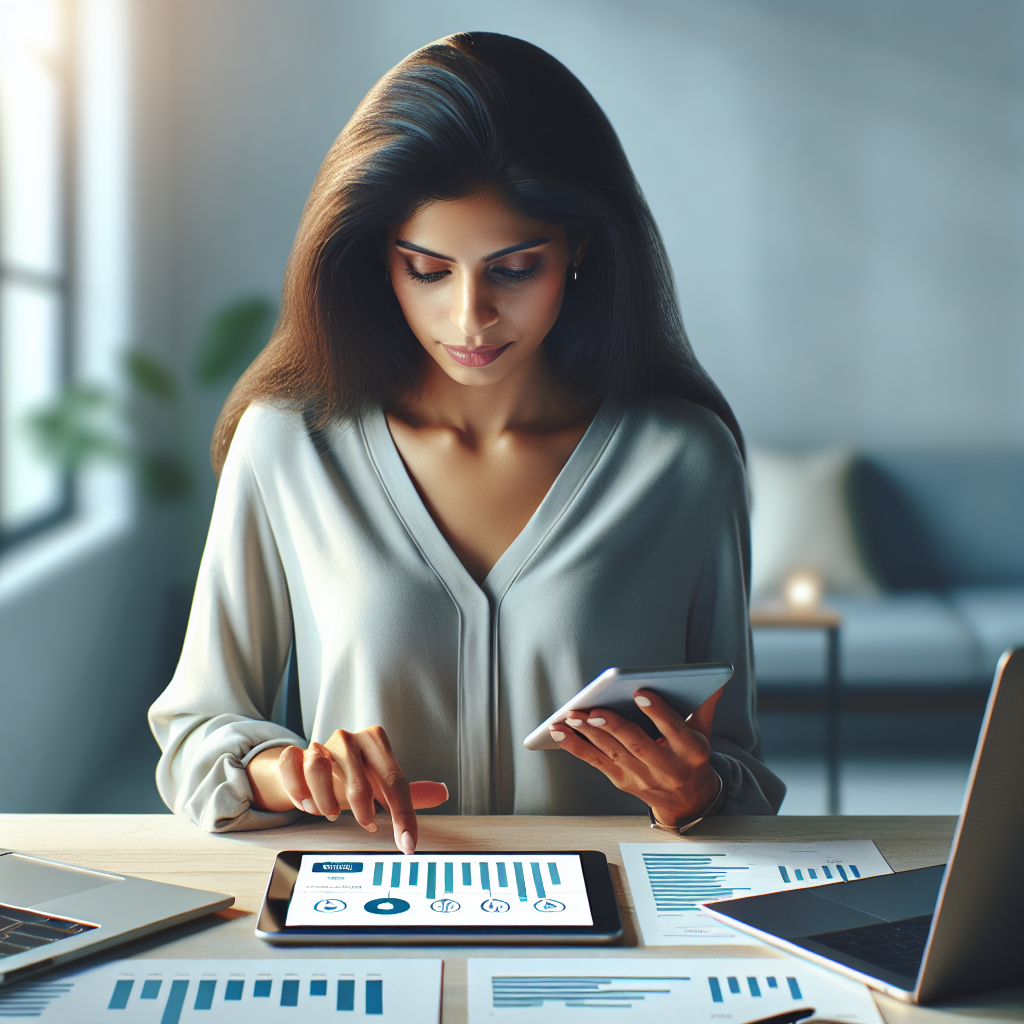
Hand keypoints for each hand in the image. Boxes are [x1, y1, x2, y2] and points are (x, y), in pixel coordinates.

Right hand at [246, 725, 448, 852]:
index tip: (407, 843)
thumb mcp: (381, 783)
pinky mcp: (294, 754)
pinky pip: (290, 763)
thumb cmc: (354, 777)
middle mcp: (349, 739)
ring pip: (318, 764)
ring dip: (323, 797)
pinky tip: (303, 803)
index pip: (395, 779)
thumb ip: (410, 792)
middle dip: (363, 806)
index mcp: (375, 742)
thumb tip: (443, 793)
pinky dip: (295, 787)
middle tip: (367, 824)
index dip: (403, 815)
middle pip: (357, 773)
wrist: (314, 765)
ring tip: (329, 813)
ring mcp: (319, 744)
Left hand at [549, 688, 723, 826]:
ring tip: (571, 716)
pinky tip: (560, 732)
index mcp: (691, 752)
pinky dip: (576, 747)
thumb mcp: (704, 733)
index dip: (658, 713)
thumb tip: (715, 680)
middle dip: (614, 727)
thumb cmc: (692, 757)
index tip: (640, 693)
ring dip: (589, 734)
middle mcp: (667, 768)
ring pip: (613, 754)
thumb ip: (705, 706)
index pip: (674, 730)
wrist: (687, 800)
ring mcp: (642, 778)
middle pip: (638, 745)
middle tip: (594, 710)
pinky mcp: (622, 780)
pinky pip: (596, 762)